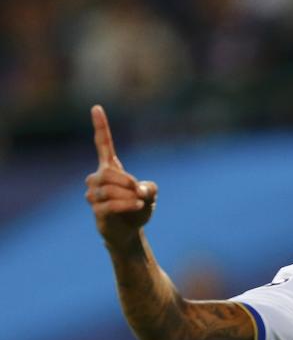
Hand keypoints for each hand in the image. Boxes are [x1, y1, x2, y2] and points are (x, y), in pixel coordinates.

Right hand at [85, 105, 157, 249]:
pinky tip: (137, 205)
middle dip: (125, 181)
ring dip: (127, 196)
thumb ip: (150, 187)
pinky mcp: (97, 212)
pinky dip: (125, 205)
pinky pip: (108, 205)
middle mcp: (98, 179)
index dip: (100, 127)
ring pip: (106, 190)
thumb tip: (139, 190)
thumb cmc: (137, 208)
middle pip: (106, 174)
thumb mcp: (151, 194)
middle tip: (139, 191)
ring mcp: (94, 196)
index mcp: (110, 168)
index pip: (102, 144)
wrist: (129, 232)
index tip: (96, 107)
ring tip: (139, 202)